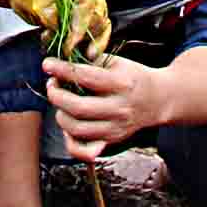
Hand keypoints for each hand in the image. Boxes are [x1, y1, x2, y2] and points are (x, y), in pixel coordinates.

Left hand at [44, 56, 169, 161]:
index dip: (62, 70)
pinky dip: (71, 142)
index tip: (47, 64)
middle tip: (52, 85)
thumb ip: (93, 58)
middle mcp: (119, 108)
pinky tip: (68, 126)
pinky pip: (85, 151)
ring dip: (60, 115)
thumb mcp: (119, 62)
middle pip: (77, 107)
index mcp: (122, 84)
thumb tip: (67, 56)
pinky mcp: (112, 141)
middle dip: (56, 95)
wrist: (159, 100)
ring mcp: (116, 128)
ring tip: (60, 103)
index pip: (85, 77)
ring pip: (77, 129)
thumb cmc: (134, 77)